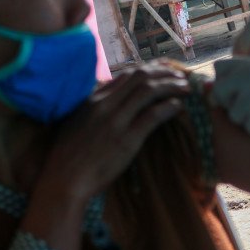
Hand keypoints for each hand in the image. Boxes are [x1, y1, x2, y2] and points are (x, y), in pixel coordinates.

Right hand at [37, 65, 189, 199]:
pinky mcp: (127, 139)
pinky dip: (168, 107)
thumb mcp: (77, 122)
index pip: (125, 75)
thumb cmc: (68, 156)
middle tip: (179, 75)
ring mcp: (116, 120)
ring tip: (184, 87)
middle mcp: (105, 104)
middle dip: (163, 72)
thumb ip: (94, 109)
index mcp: (93, 99)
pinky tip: (178, 106)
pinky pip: (152, 115)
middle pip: (140, 77)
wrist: (64, 180)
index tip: (162, 70)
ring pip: (148, 91)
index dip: (148, 69)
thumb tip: (112, 101)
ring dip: (170, 86)